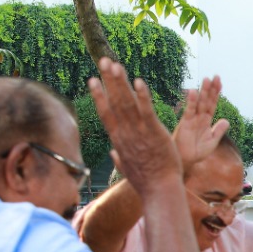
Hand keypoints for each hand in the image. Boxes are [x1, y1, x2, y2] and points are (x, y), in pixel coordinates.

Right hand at [89, 58, 181, 197]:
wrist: (159, 191)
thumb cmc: (146, 182)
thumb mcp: (127, 170)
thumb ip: (119, 159)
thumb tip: (113, 153)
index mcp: (118, 141)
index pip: (106, 114)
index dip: (99, 95)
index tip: (93, 80)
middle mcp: (125, 134)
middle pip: (114, 102)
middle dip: (108, 80)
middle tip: (103, 61)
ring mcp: (138, 132)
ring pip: (127, 103)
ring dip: (121, 82)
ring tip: (115, 64)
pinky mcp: (154, 133)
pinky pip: (147, 111)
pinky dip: (142, 96)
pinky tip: (139, 81)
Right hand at [173, 75, 230, 173]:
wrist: (186, 161)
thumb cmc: (197, 152)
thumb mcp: (212, 141)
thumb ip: (219, 131)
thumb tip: (226, 120)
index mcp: (206, 120)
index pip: (212, 104)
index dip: (216, 93)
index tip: (220, 82)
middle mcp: (199, 117)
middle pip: (207, 100)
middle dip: (211, 88)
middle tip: (215, 76)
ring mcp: (192, 119)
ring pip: (199, 103)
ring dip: (203, 91)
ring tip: (206, 79)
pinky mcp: (185, 123)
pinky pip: (189, 110)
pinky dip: (191, 101)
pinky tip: (194, 92)